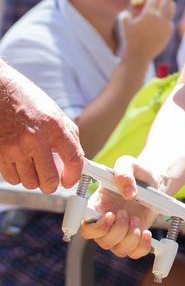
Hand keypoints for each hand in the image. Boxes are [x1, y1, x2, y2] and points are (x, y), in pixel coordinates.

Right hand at [0, 67, 83, 191]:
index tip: (70, 180)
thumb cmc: (27, 101)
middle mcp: (36, 139)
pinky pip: (12, 178)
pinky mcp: (0, 154)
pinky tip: (19, 161)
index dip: (74, 175)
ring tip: (32, 164)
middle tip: (50, 179)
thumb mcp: (54, 112)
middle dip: (51, 184)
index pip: (73, 159)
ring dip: (33, 178)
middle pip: (48, 180)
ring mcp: (16, 148)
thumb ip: (67, 135)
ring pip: (30, 182)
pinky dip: (17, 175)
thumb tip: (76, 159)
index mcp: (55, 126)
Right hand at [79, 155, 159, 258]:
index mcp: (97, 206)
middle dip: (117, 229)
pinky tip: (146, 233)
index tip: (110, 215)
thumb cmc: (137, 172)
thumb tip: (129, 192)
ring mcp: (120, 233)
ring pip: (118, 250)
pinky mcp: (135, 238)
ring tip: (137, 220)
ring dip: (130, 238)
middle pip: (103, 241)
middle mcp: (105, 223)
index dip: (95, 227)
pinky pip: (134, 253)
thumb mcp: (129, 164)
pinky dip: (141, 247)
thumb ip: (124, 171)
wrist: (155, 181)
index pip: (85, 227)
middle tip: (126, 213)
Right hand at [123, 0, 174, 61]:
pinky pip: (171, 19)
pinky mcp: (169, 32)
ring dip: (167, 3)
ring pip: (172, 7)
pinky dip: (167, 16)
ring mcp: (166, 24)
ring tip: (161, 5)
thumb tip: (130, 7)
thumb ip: (126, 11)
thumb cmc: (129, 38)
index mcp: (149, 13)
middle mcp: (160, 17)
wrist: (139, 55)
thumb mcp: (123, 23)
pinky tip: (161, 18)